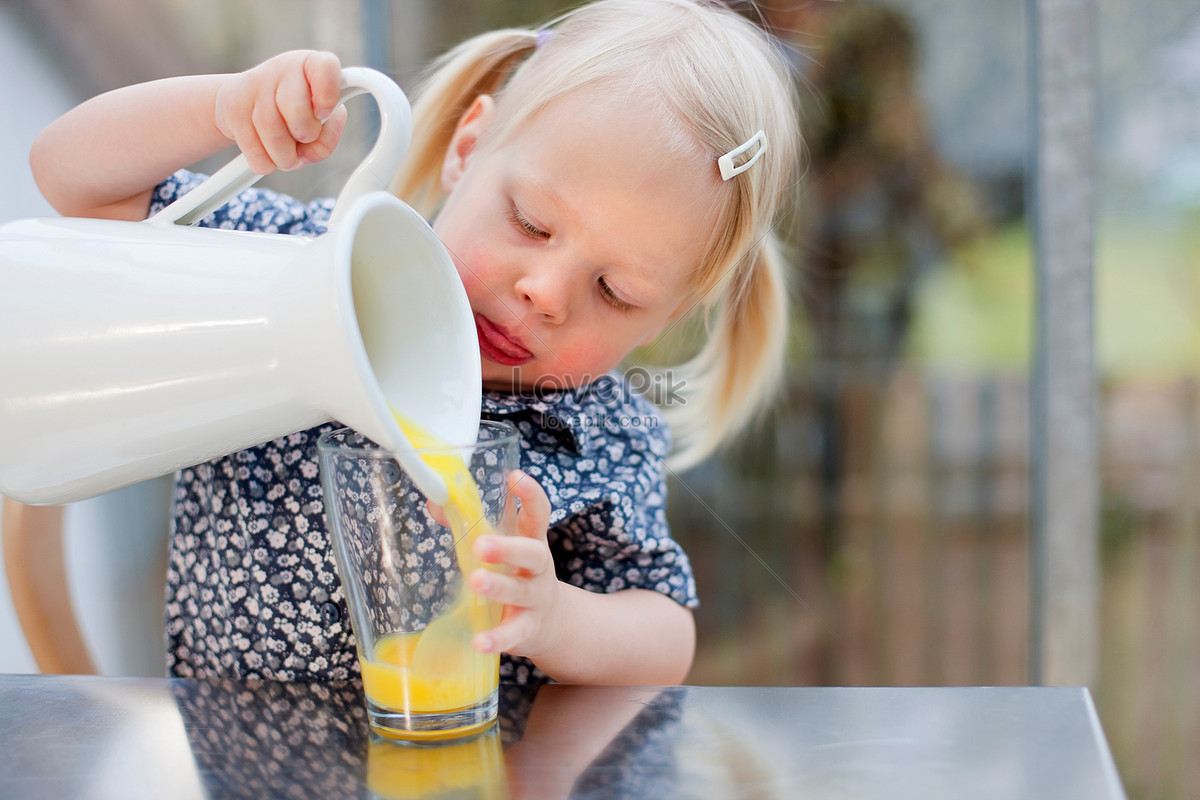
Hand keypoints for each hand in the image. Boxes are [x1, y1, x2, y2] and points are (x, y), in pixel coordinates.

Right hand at [213, 50, 347, 173]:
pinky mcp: (233, 106)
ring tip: (288, 155)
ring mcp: (255, 84)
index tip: (323, 113)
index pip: (326, 67)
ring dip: (285, 157)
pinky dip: (266, 162)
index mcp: (312, 65)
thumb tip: (315, 146)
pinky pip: (254, 150)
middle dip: (306, 136)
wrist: (242, 102)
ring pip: (273, 132)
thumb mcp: (319, 124)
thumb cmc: (292, 115)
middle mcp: (284, 67)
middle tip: (304, 139)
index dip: (328, 96)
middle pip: (297, 110)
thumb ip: (327, 137)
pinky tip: (268, 153)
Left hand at [467, 470, 563, 659]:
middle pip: (532, 553)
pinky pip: (513, 633)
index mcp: (532, 542)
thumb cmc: (519, 574)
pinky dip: (497, 639)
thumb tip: (436, 503)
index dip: (531, 495)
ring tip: (476, 581)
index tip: (516, 477)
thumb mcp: (505, 548)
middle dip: (508, 547)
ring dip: (499, 586)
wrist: (554, 623)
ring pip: (521, 591)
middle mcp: (539, 568)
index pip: (538, 514)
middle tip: (481, 544)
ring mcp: (536, 600)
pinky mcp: (527, 629)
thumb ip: (472, 525)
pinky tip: (479, 642)